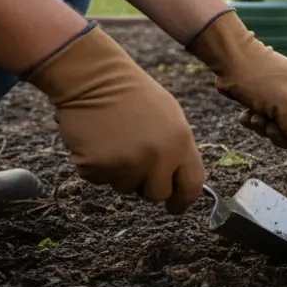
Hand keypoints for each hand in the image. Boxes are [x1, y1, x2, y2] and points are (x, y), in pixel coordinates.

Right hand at [25, 22, 205, 213]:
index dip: (183, 201)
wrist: (95, 79)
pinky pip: (99, 180)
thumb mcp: (171, 119)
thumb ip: (178, 150)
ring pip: (125, 188)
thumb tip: (180, 181)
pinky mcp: (98, 166)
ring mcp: (127, 163)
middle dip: (146, 185)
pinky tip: (97, 140)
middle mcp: (158, 157)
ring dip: (119, 171)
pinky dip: (95, 165)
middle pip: (157, 194)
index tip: (175, 208)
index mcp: (181, 143)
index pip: (192, 186)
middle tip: (134, 159)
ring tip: (115, 140)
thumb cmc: (134, 96)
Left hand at [186, 9, 286, 166]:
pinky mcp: (269, 103)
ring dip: (267, 128)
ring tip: (256, 115)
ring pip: (284, 130)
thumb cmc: (260, 77)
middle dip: (284, 134)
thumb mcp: (282, 104)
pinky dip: (257, 122)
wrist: (230, 58)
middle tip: (270, 126)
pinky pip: (268, 123)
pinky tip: (247, 113)